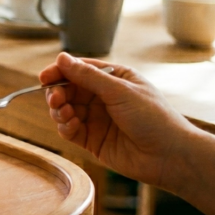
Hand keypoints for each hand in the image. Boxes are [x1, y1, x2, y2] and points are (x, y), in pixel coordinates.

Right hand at [40, 52, 198, 188]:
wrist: (170, 156)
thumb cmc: (154, 118)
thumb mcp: (120, 91)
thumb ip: (88, 76)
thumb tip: (62, 58)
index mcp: (113, 78)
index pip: (78, 69)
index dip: (59, 72)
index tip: (45, 77)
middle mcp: (103, 97)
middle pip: (67, 89)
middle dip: (57, 93)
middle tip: (56, 99)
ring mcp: (97, 119)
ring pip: (65, 109)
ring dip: (59, 110)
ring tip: (65, 114)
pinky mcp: (92, 140)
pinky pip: (69, 130)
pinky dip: (65, 126)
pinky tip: (71, 126)